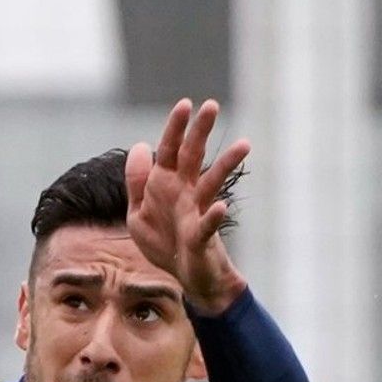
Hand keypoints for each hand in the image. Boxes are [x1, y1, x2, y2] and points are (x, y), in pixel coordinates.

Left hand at [125, 99, 250, 314]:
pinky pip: (207, 225)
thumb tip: (139, 146)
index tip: (185, 104)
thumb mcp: (139, 213)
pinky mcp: (200, 238)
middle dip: (200, 132)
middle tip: (212, 105)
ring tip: (244, 144)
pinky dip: (214, 217)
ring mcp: (196, 213)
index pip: (169, 151)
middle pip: (193, 157)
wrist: (185, 277)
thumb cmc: (165, 243)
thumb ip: (137, 182)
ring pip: (212, 184)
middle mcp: (185, 193)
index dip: (175, 129)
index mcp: (166, 185)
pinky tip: (222, 208)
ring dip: (226, 164)